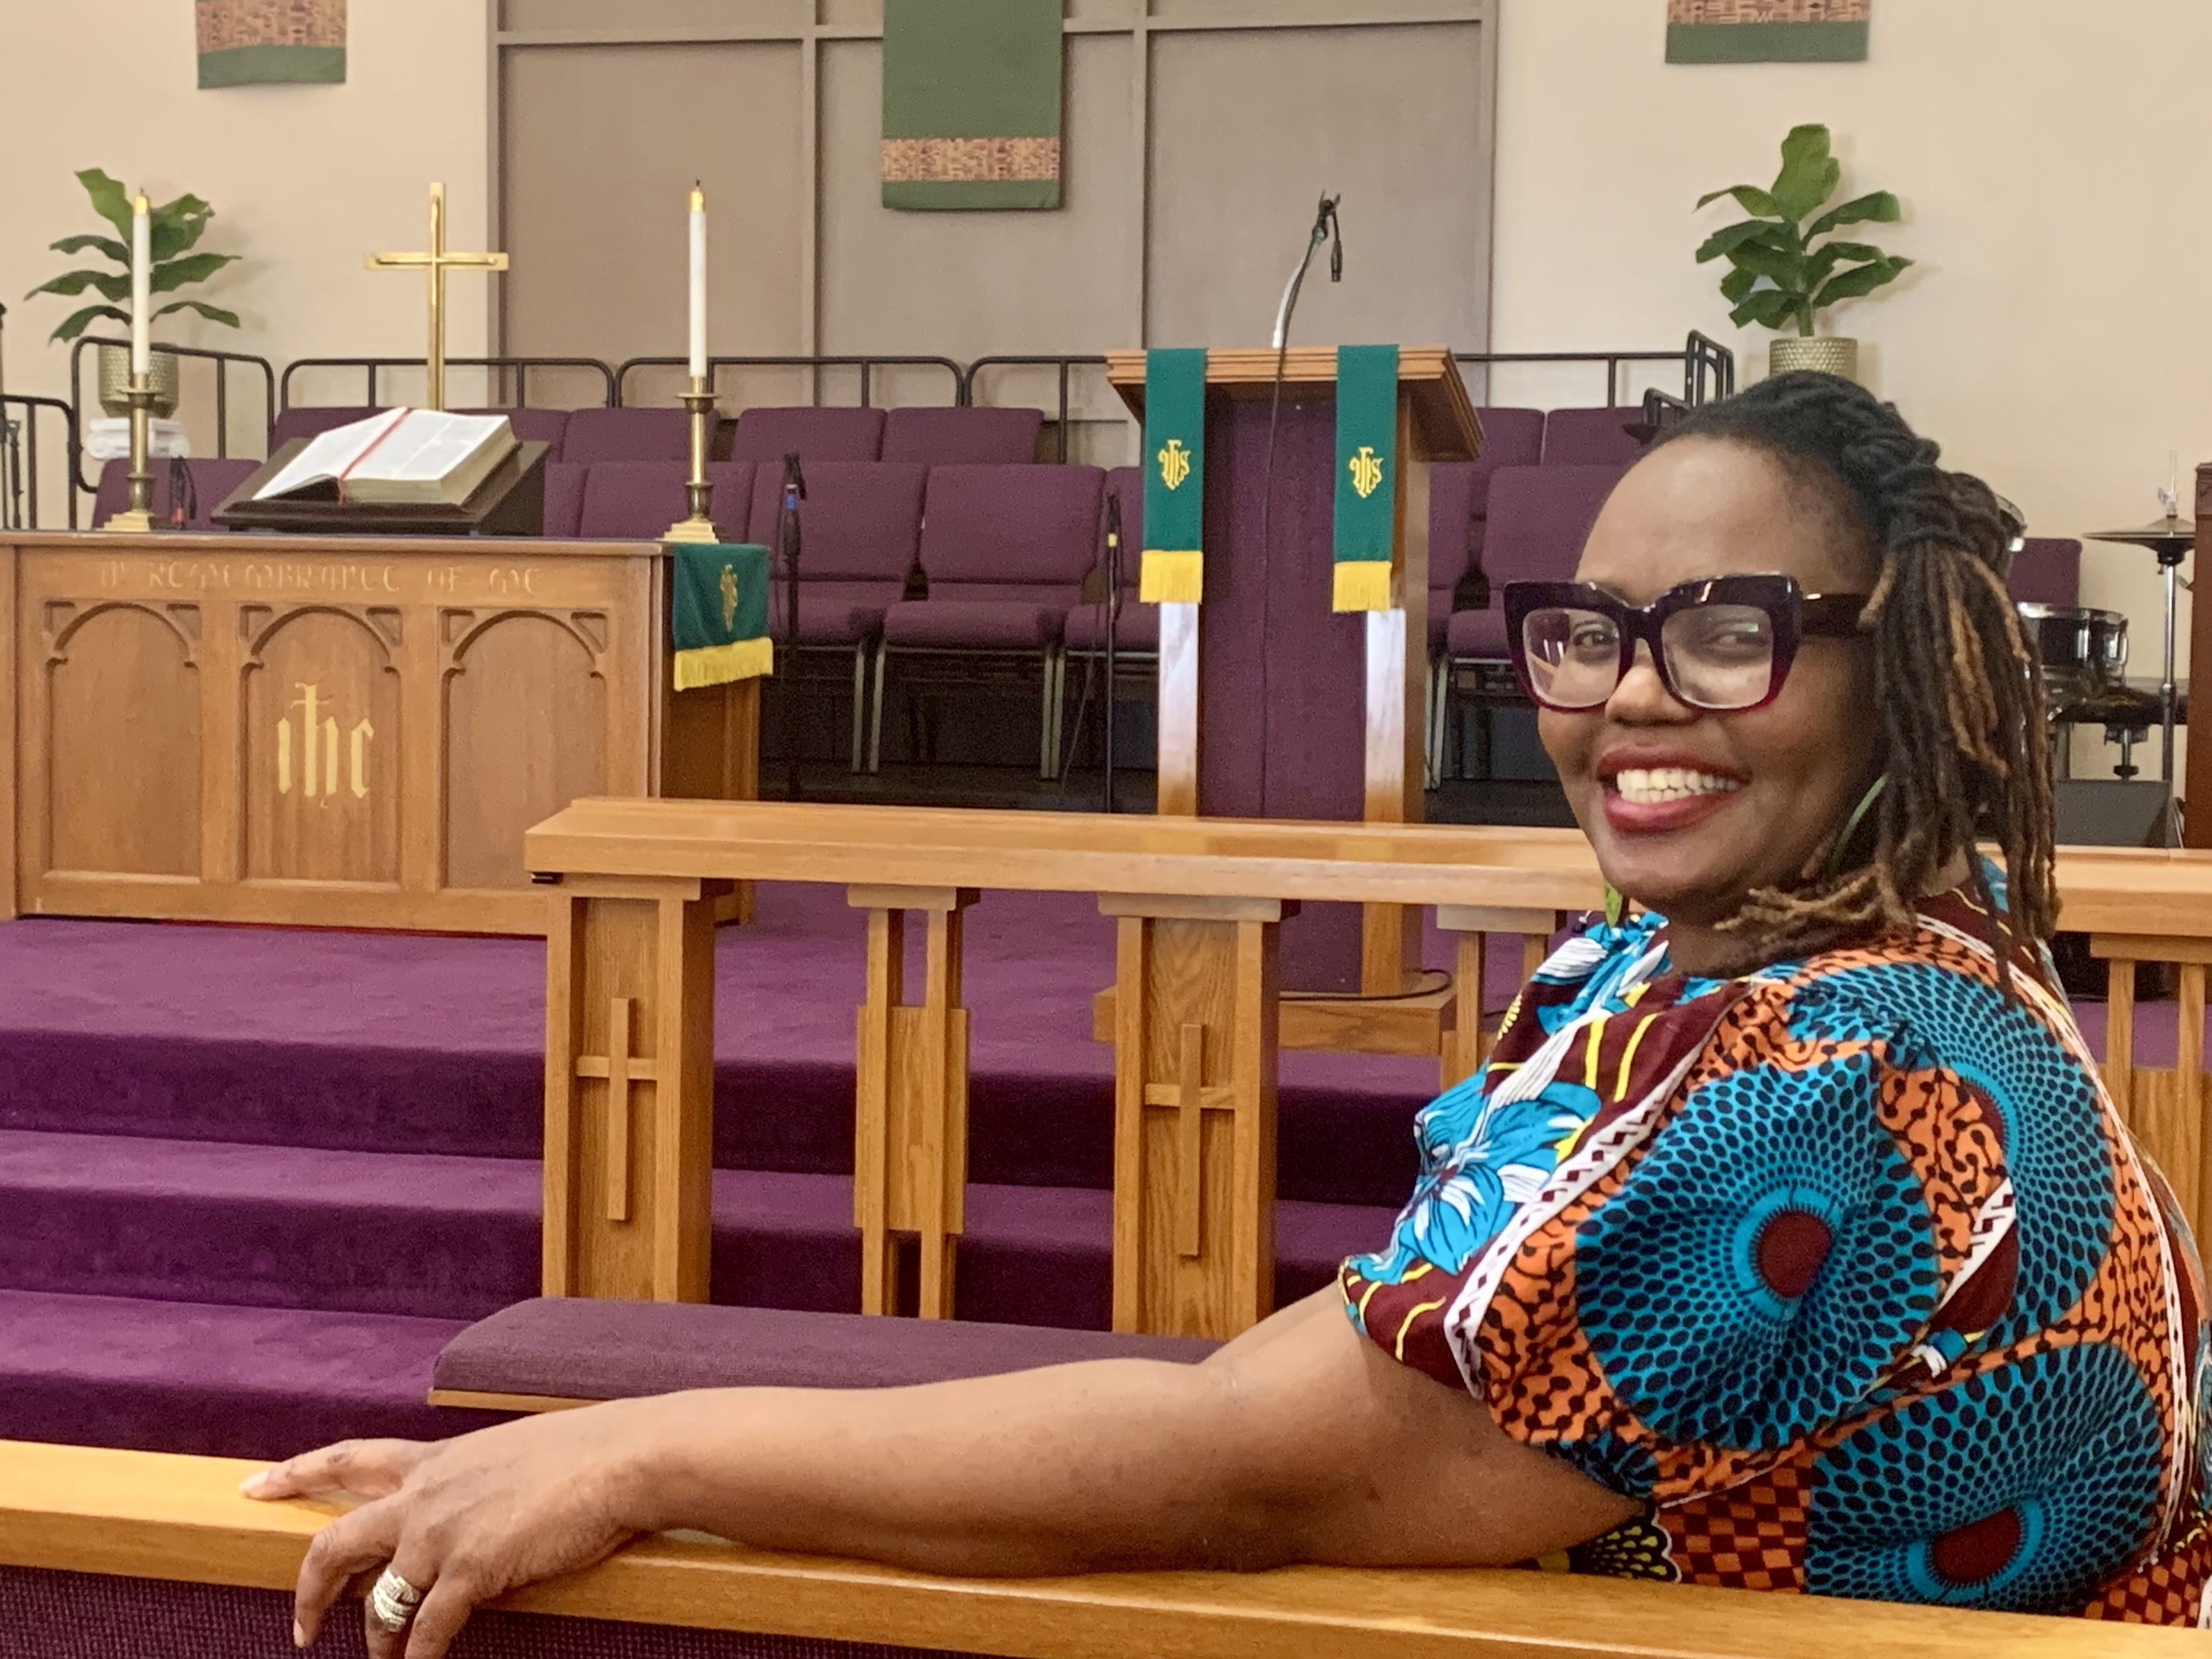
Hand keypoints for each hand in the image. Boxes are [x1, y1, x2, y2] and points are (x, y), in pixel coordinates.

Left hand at [242, 1406, 651, 1658]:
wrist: (622, 1459)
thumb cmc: (584, 1453)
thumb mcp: (509, 1454)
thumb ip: (473, 1483)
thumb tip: (468, 1515)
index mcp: (436, 1460)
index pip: (349, 1459)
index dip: (296, 1472)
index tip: (254, 1485)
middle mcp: (426, 1495)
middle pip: (337, 1541)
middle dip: (309, 1589)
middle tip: (299, 1628)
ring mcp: (443, 1534)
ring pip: (378, 1599)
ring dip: (375, 1638)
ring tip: (383, 1658)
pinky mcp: (471, 1571)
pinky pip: (427, 1630)